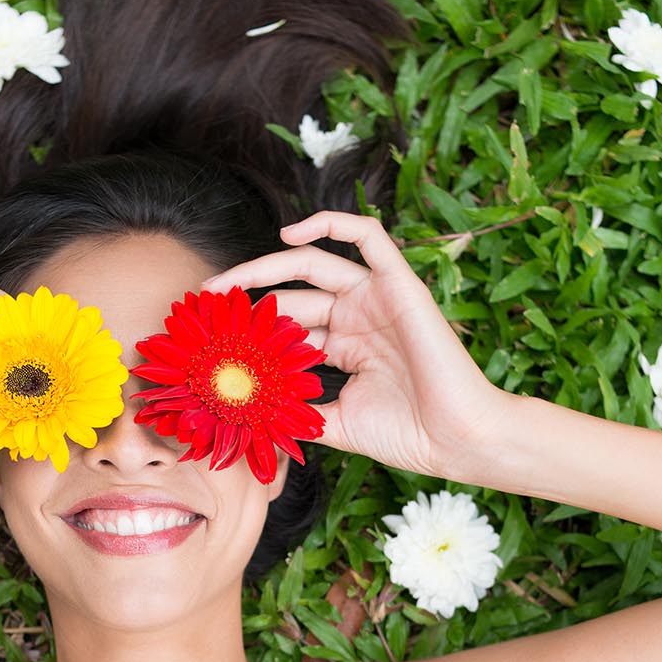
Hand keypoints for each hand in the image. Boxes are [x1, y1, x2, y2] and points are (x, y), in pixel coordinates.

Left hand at [200, 209, 515, 482]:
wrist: (455, 439)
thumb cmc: (405, 436)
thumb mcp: (335, 424)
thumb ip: (296, 410)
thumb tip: (246, 415)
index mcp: (344, 347)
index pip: (288, 326)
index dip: (250, 329)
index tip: (210, 337)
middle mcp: (357, 317)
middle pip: (292, 294)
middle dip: (246, 295)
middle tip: (206, 302)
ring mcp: (377, 298)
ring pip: (314, 262)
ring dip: (267, 264)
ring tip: (228, 280)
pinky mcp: (399, 283)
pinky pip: (367, 235)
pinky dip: (331, 222)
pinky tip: (287, 234)